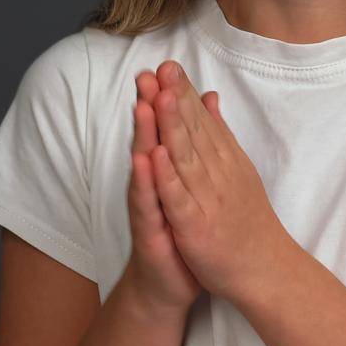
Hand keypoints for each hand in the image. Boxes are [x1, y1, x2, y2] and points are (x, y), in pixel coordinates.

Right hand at [122, 67, 220, 311]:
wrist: (169, 281)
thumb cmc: (181, 230)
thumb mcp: (189, 184)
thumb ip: (191, 145)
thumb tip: (202, 104)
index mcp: (167, 170)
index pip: (166, 128)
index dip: (166, 97)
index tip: (167, 64)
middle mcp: (152, 183)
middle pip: (150, 136)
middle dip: (149, 106)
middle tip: (148, 74)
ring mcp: (148, 205)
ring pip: (145, 165)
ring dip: (144, 134)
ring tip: (144, 105)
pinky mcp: (149, 230)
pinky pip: (148, 203)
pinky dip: (147, 181)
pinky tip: (145, 161)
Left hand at [147, 60, 297, 303]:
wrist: (265, 269)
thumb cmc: (246, 220)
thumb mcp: (235, 169)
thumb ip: (219, 134)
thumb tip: (209, 97)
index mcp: (225, 160)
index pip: (202, 121)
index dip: (184, 93)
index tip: (169, 65)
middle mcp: (218, 174)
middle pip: (194, 132)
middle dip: (176, 99)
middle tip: (163, 68)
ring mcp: (208, 199)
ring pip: (187, 158)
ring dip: (173, 128)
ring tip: (159, 97)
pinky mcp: (196, 227)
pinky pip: (180, 199)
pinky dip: (168, 177)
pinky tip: (156, 156)